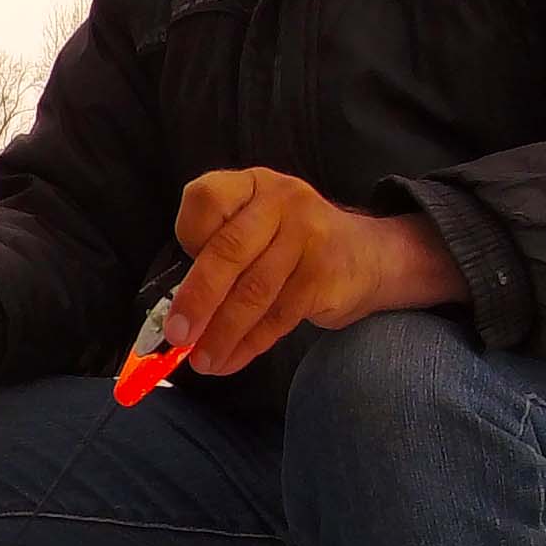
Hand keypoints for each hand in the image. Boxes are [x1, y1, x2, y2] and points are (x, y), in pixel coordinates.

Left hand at [163, 169, 464, 374]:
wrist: (369, 255)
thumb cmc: (291, 245)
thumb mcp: (255, 227)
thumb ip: (218, 252)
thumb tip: (178, 313)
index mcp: (251, 184)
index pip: (206, 199)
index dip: (188, 236)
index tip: (180, 268)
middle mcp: (279, 202)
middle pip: (228, 251)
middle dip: (197, 299)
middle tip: (177, 335)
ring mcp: (307, 236)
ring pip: (253, 291)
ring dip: (222, 333)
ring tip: (202, 361)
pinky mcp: (324, 275)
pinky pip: (278, 316)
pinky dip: (249, 344)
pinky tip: (230, 360)